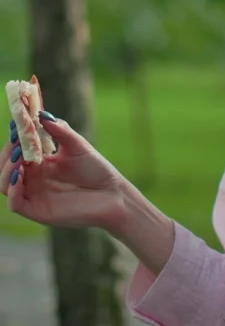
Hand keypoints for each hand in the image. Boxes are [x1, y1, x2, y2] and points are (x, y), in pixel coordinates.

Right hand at [0, 114, 125, 231]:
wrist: (112, 195)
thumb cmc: (96, 170)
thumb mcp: (77, 145)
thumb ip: (60, 130)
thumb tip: (42, 114)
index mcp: (40, 162)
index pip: (17, 149)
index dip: (14, 137)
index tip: (17, 124)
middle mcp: (33, 178)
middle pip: (6, 166)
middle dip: (7, 153)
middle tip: (17, 143)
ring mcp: (34, 195)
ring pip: (5, 184)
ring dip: (6, 170)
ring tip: (17, 159)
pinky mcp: (38, 211)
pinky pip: (16, 204)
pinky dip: (13, 191)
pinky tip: (19, 177)